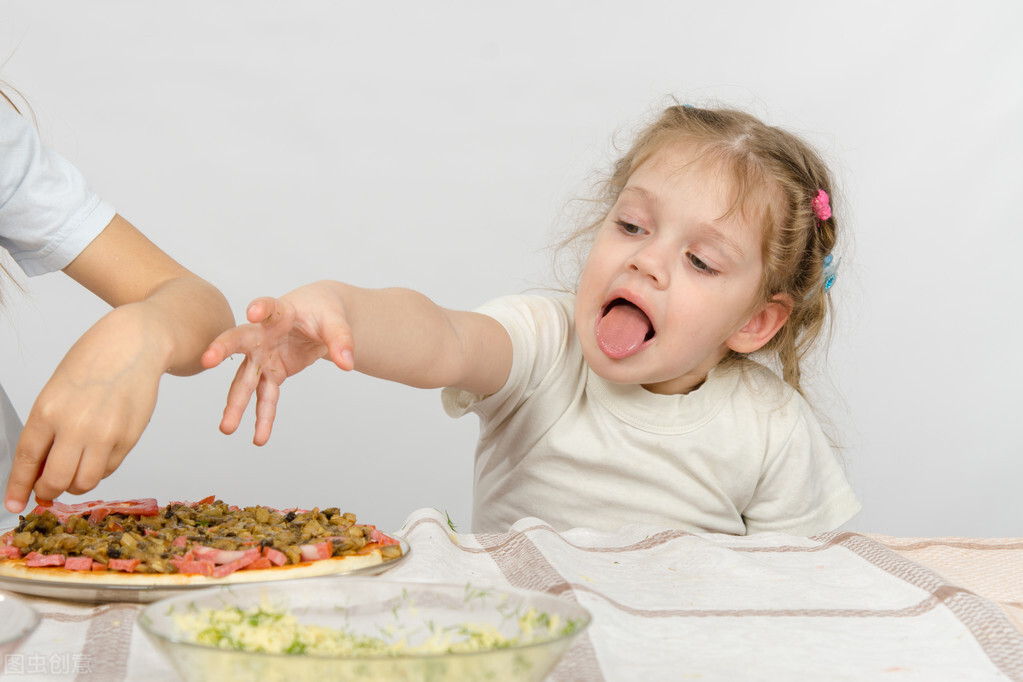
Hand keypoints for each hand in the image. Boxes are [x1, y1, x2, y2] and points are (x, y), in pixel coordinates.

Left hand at [4, 307, 162, 513]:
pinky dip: (99, 468)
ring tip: (76, 470)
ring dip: (76, 483)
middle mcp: (77, 426)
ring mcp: (106, 434)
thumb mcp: (56, 392)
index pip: (28, 461)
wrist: (134, 345)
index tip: (16, 504)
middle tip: (48, 489)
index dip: (19, 488)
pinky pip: (108, 468)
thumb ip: (48, 430)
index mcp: (49, 411)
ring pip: (85, 482)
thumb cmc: (92, 363)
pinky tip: (97, 451)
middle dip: (48, 491)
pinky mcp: (130, 437)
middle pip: (57, 481)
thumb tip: (43, 469)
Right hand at [201, 283, 354, 445]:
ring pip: (246, 379)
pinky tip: (260, 438)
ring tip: (226, 428)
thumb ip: (341, 340)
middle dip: (223, 349)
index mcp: (280, 312)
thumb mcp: (336, 321)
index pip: (269, 306)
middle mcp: (263, 334)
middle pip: (239, 340)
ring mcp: (264, 355)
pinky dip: (264, 417)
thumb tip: (347, 364)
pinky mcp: (272, 372)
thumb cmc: (323, 312)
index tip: (253, 311)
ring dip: (237, 403)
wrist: (319, 317)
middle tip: (207, 359)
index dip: (261, 307)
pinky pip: (266, 397)